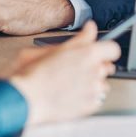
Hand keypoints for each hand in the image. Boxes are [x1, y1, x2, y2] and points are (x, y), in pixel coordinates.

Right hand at [2, 21, 120, 125]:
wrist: (23, 101)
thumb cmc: (29, 75)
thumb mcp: (48, 48)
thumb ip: (75, 40)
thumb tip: (89, 28)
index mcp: (86, 54)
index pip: (112, 48)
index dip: (104, 49)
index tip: (96, 49)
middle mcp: (93, 72)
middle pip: (108, 66)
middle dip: (96, 66)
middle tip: (77, 67)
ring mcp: (92, 91)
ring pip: (103, 84)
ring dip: (92, 83)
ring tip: (71, 83)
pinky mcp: (88, 108)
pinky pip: (97, 100)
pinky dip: (87, 98)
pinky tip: (71, 95)